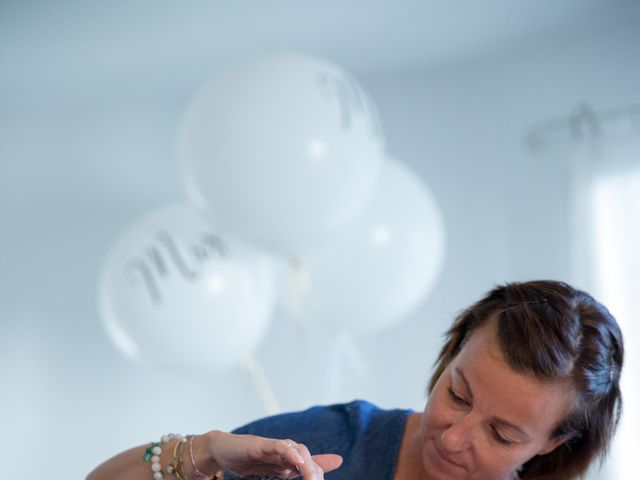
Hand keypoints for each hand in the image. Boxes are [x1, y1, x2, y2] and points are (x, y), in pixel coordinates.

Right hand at [209, 431, 342, 479]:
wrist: (221, 451)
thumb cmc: (246, 460)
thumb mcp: (270, 471)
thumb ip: (290, 472)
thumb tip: (306, 471)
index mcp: (286, 459)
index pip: (309, 463)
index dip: (321, 468)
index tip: (334, 467)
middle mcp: (283, 450)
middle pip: (307, 457)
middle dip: (316, 470)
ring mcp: (273, 446)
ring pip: (296, 450)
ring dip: (307, 464)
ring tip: (313, 477)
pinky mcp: (260, 444)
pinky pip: (278, 446)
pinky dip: (289, 451)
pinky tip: (296, 460)